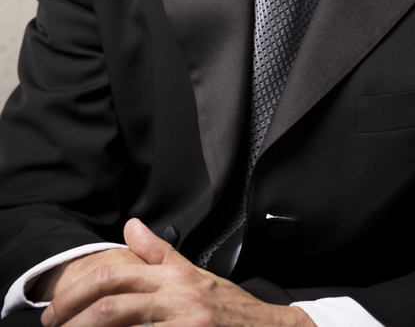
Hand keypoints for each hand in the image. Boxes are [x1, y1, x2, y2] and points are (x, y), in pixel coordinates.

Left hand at [40, 218, 313, 326]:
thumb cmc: (230, 309)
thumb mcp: (194, 275)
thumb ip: (159, 252)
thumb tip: (130, 227)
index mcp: (174, 275)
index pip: (116, 269)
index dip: (79, 289)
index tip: (57, 308)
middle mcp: (177, 294)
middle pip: (112, 299)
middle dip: (74, 315)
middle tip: (55, 326)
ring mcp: (185, 321)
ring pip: (122, 322)